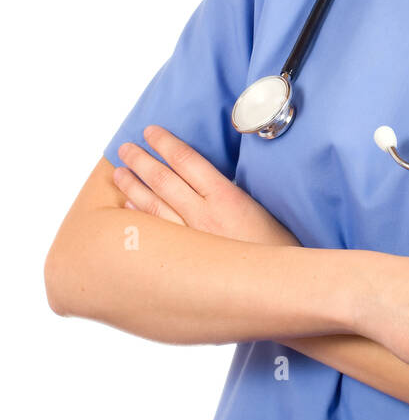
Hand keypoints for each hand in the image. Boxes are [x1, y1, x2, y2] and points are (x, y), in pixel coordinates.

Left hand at [112, 124, 297, 247]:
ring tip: (118, 172)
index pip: (187, 160)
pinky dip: (140, 216)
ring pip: (154, 205)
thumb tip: (210, 177)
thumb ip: (232, 193)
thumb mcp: (261, 209)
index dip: (166, 143)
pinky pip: (156, 233)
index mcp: (227, 197)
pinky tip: (128, 206)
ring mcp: (192, 238)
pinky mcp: (186, 260)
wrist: (278, 288)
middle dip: (141, 160)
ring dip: (133, 185)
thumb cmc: (278, 248)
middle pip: (164, 179)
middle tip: (124, 147)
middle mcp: (204, 215)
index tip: (150, 131)